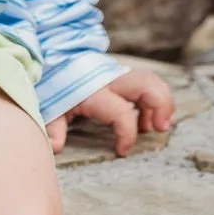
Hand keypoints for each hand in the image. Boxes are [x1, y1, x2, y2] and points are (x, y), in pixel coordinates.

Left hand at [46, 69, 175, 155]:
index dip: (127, 134)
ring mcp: (121, 76)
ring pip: (152, 82)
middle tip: (161, 128)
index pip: (120, 112)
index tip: (123, 151)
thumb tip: (55, 147)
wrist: (56, 63)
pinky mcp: (124, 77)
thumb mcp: (51, 108)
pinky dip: (153, 101)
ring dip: (162, 103)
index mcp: (94, 93)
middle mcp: (112, 81)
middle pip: (147, 85)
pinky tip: (147, 121)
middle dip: (160, 105)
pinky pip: (147, 85)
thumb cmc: (55, 90)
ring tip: (158, 126)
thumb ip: (54, 126)